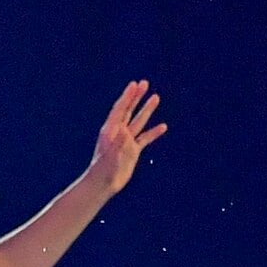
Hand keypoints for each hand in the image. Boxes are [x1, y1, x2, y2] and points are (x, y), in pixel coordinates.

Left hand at [88, 80, 165, 196]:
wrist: (103, 184)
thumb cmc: (104, 170)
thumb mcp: (111, 155)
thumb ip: (118, 142)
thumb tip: (124, 129)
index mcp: (110, 130)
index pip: (120, 109)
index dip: (127, 96)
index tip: (134, 84)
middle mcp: (118, 132)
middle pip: (129, 110)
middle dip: (136, 97)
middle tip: (144, 83)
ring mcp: (126, 141)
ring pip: (139, 122)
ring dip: (147, 110)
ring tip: (156, 97)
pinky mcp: (132, 151)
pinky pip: (145, 138)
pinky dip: (153, 132)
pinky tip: (163, 126)